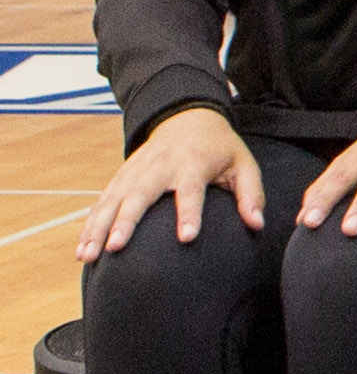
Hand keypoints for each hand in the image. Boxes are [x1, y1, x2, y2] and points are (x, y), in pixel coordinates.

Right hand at [81, 104, 264, 259]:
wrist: (188, 117)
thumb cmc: (220, 148)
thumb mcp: (243, 164)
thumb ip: (251, 195)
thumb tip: (257, 225)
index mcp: (193, 164)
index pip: (191, 191)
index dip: (190, 214)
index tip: (186, 238)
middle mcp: (160, 167)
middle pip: (140, 195)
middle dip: (126, 222)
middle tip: (116, 248)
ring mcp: (136, 171)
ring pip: (112, 200)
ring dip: (98, 228)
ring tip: (89, 255)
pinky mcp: (121, 176)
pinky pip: (102, 201)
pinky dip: (90, 224)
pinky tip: (82, 249)